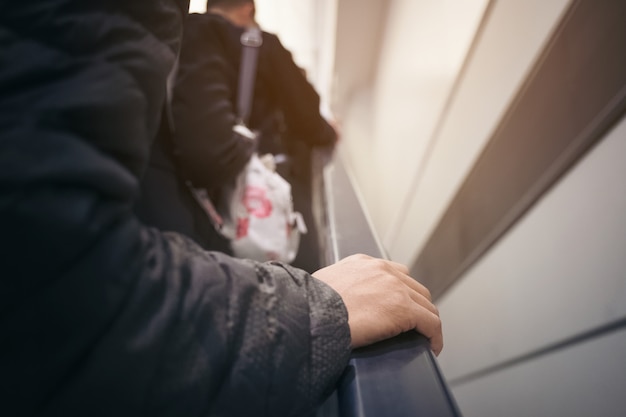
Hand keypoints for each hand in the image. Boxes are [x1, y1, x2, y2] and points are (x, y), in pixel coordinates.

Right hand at [313, 254, 442, 354]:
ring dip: (426, 322)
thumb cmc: (310, 306)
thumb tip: (336, 303)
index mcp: (363, 263)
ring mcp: (396, 288)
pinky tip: (431, 347)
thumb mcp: (324, 285)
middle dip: (416, 306)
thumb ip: (338, 288)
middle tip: (413, 326)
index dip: (399, 293)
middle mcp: (382, 270)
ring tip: (424, 338)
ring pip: (426, 305)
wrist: (312, 315)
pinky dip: (434, 336)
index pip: (393, 273)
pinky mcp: (404, 309)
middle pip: (414, 288)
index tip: (398, 308)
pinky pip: (431, 323)